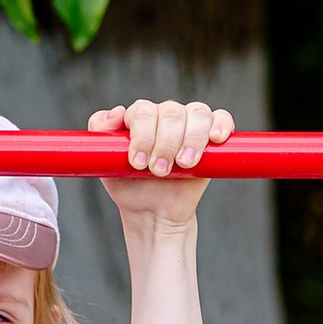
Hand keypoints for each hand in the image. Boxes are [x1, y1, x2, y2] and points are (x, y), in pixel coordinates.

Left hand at [88, 97, 232, 229]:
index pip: (144, 111)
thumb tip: (117, 112)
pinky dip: (220, 125)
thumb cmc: (129, 186)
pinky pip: (222, 118)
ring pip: (197, 113)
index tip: (138, 164)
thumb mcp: (104, 163)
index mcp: (140, 116)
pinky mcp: (212, 138)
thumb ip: (100, 134)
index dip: (143, 135)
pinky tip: (215, 138)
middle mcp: (166, 115)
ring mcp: (190, 124)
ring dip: (191, 139)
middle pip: (171, 112)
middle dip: (165, 143)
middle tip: (159, 171)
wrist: (154, 212)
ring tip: (184, 164)